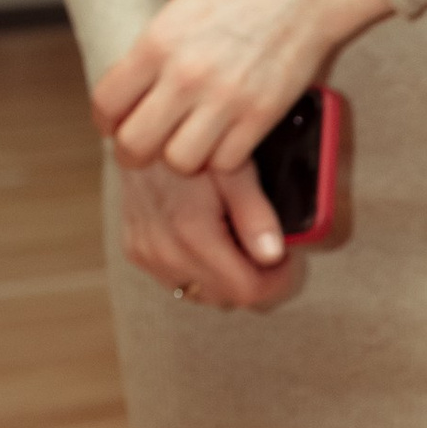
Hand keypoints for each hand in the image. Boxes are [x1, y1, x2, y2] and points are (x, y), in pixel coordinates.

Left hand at [93, 0, 390, 178]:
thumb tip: (134, 89)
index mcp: (157, 41)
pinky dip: (223, 156)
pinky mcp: (260, 117)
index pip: (107, 103)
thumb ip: (154, 51)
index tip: (118, 124)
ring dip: (184, 156)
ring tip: (192, 140)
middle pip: (135, 144)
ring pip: (180, 162)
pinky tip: (226, 137)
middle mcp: (185, 74)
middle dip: (137, 150)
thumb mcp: (181, 9)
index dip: (108, 121)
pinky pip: (225, 163)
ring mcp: (224, 100)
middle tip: (149, 146)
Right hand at [114, 151, 301, 308]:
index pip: (248, 291)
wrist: (139, 129)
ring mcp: (148, 256)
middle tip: (268, 246)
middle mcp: (165, 253)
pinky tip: (210, 241)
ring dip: (229, 278)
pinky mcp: (137, 253)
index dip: (278, 282)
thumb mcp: (233, 168)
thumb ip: (254, 213)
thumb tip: (273, 255)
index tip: (289, 261)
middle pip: (229, 298)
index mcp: (192, 234)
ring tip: (238, 240)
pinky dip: (202, 270)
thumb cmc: (190, 143)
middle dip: (257, 280)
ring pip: (206, 294)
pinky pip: (181, 281)